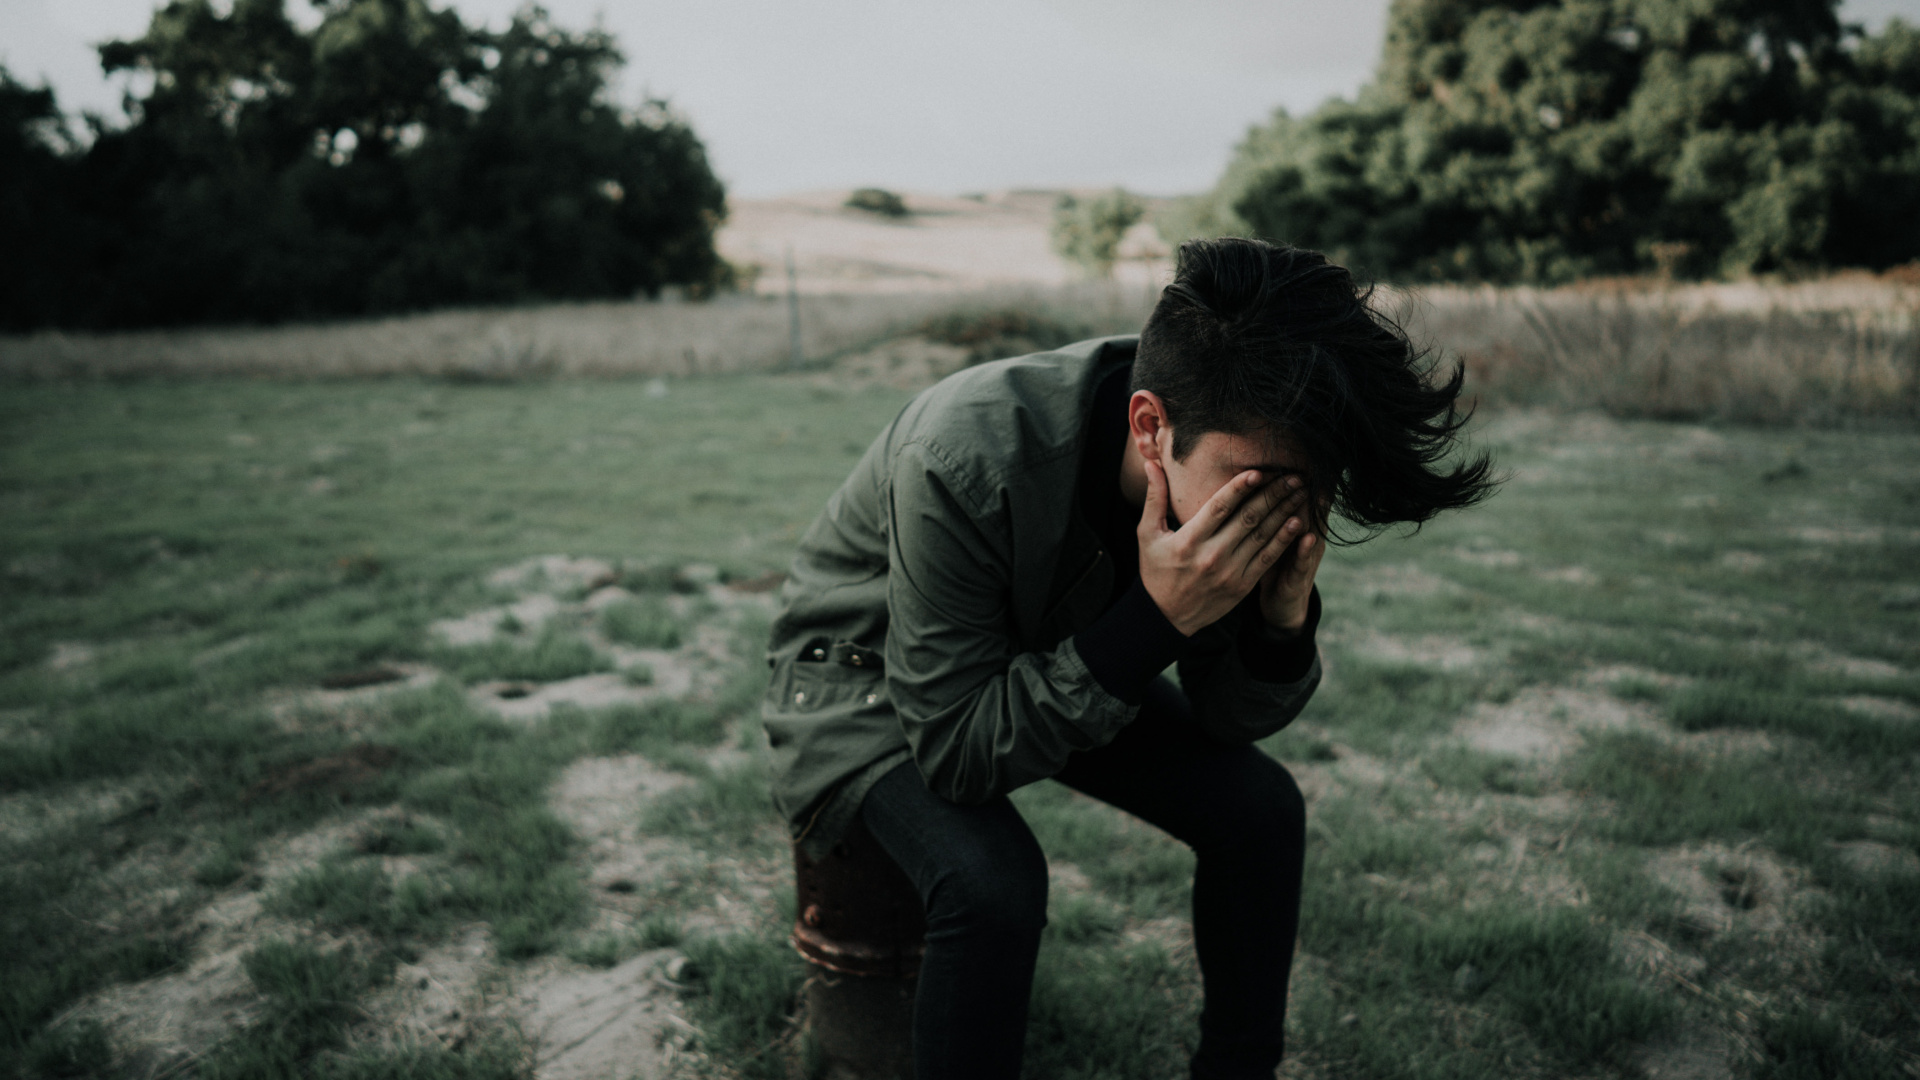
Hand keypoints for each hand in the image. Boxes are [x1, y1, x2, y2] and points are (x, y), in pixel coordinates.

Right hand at [1137, 461, 1312, 635]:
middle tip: (1291, 476)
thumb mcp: (1147, 534)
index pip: (1219, 507)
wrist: (1165, 616)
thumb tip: (1150, 463)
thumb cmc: (1155, 570)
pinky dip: (1284, 540)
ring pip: (1262, 536)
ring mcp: (1230, 572)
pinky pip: (1267, 559)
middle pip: (1247, 518)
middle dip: (1272, 494)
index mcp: (1189, 540)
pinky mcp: (1242, 585)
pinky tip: (1297, 523)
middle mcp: (1212, 556)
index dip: (1240, 487)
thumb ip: (1154, 497)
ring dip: (1283, 511)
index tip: (1259, 471)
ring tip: (1299, 492)